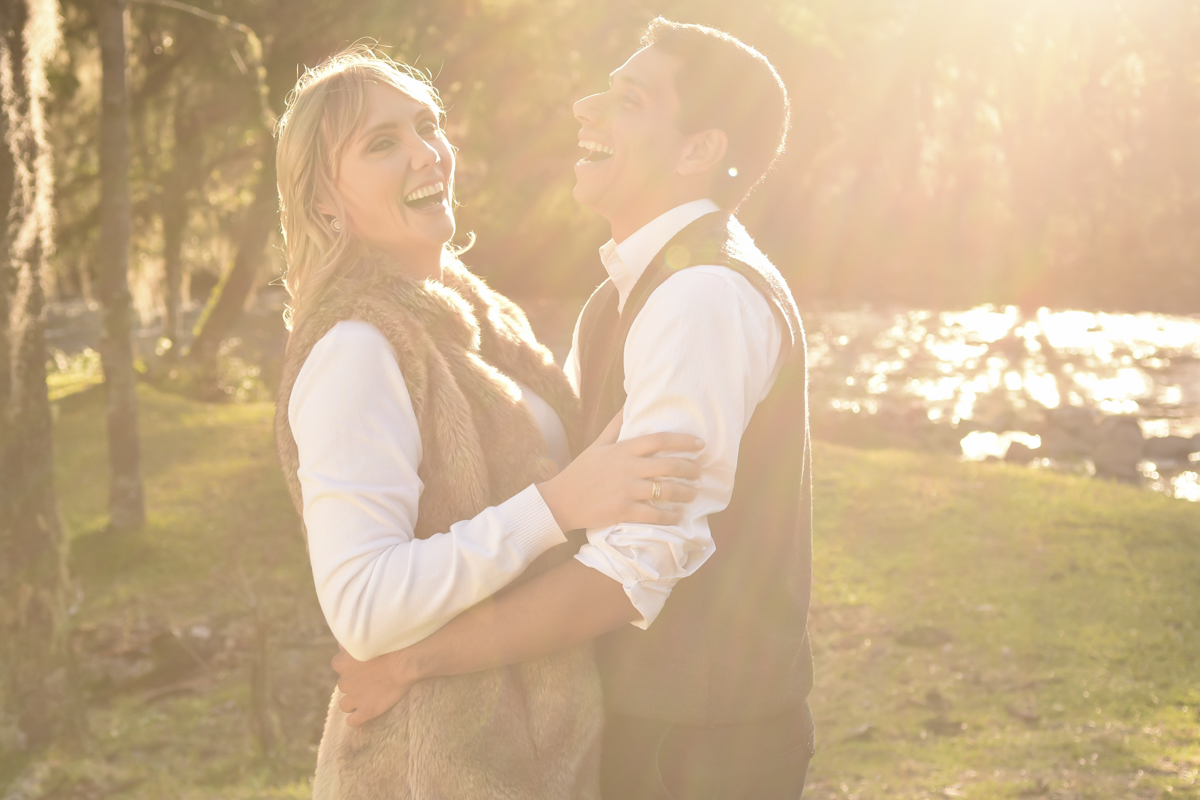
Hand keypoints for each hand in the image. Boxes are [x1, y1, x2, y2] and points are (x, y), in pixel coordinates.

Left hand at [331, 644, 415, 726]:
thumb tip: (340, 644)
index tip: (364, 663)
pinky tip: (365, 713)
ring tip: (370, 696)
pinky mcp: (366, 711)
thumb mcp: (364, 637)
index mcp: (340, 662)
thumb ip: (350, 642)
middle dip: (354, 682)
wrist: (404, 660)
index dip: (351, 665)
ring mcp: (354, 698)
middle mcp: (344, 681)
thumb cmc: (388, 644)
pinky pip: (353, 721)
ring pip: (345, 704)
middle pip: (344, 684)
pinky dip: (356, 719)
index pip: (339, 665)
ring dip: (354, 701)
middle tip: (372, 677)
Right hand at [537, 412, 702, 531]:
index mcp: (624, 449)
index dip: (684, 441)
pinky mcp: (623, 510)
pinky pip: (654, 514)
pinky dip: (670, 516)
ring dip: (685, 493)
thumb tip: (628, 404)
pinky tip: (677, 515)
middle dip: (690, 469)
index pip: (660, 440)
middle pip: (669, 465)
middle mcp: (628, 468)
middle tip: (699, 473)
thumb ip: (615, 425)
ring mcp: (626, 490)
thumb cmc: (581, 471)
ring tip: (693, 494)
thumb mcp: (598, 444)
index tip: (700, 445)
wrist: (560, 500)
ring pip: (666, 491)